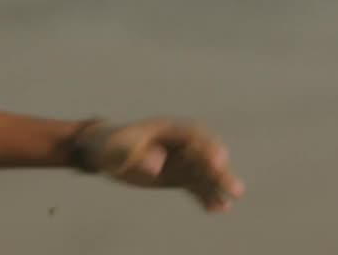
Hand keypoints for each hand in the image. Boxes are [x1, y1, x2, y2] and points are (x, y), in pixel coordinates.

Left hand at [79, 118, 243, 211]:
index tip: (219, 160)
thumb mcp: (117, 151)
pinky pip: (194, 185)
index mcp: (167, 129)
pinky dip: (205, 195)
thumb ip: (136, 155)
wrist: (102, 152)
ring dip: (218, 184)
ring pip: (203, 171)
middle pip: (204, 154)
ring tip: (232, 199)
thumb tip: (157, 163)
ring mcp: (179, 159)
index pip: (193, 136)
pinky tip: (217, 208)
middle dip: (220, 170)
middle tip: (235, 188)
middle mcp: (178, 143)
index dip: (207, 147)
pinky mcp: (176, 175)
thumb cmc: (109, 146)